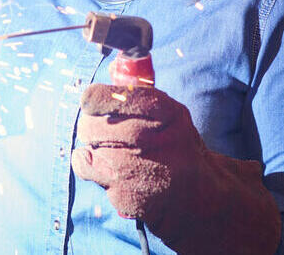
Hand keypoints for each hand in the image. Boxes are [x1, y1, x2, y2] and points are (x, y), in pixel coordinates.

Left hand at [72, 84, 280, 254]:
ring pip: (88, 146)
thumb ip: (137, 97)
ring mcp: (134, 169)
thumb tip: (97, 84)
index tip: (89, 100)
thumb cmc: (176, 149)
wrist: (198, 198)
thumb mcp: (171, 116)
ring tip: (113, 151)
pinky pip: (86, 169)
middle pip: (93, 124)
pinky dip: (88, 165)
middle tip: (100, 129)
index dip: (97, 97)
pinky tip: (106, 166)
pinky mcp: (123, 193)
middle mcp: (151, 140)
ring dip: (94, 146)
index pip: (120, 97)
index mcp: (167, 114)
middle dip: (91, 124)